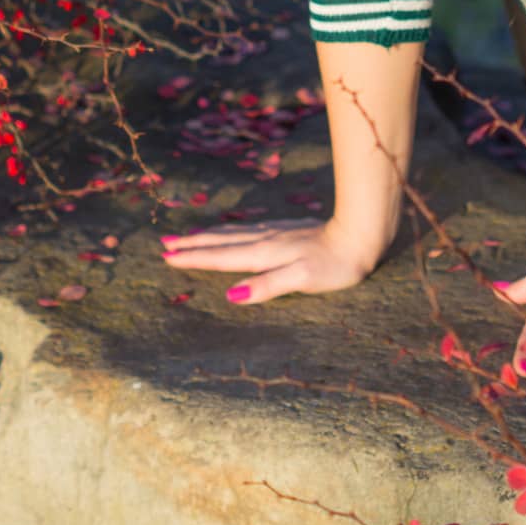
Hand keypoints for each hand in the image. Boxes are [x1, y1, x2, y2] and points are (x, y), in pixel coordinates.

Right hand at [160, 215, 382, 301]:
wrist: (361, 234)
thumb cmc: (334, 264)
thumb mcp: (302, 279)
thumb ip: (267, 285)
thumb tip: (231, 295)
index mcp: (265, 254)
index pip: (222, 257)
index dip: (195, 257)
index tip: (167, 256)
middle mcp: (265, 240)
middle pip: (222, 241)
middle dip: (193, 244)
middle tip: (164, 244)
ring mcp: (276, 232)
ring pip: (233, 233)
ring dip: (208, 235)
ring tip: (188, 236)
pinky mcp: (287, 229)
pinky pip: (247, 231)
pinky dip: (230, 232)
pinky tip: (232, 231)